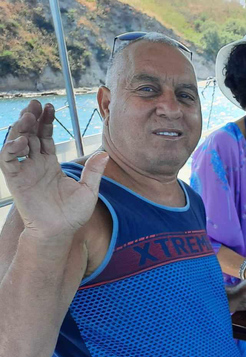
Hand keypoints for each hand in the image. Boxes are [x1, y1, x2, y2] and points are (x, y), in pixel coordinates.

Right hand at [0, 101, 103, 241]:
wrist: (60, 232)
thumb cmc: (73, 214)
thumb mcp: (89, 190)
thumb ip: (94, 171)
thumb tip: (105, 153)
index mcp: (50, 163)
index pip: (46, 136)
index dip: (47, 122)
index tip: (50, 107)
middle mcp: (35, 164)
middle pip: (31, 135)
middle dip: (32, 118)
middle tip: (35, 104)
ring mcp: (25, 171)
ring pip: (17, 143)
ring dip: (20, 129)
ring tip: (27, 116)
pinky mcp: (16, 181)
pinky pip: (8, 161)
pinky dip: (11, 149)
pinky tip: (21, 141)